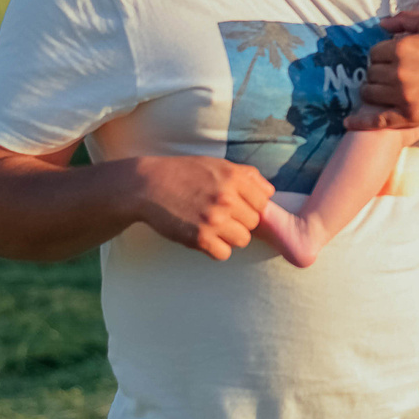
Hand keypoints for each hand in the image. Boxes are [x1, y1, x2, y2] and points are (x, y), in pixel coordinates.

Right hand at [125, 155, 273, 259]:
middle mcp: (226, 198)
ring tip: (212, 226)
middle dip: (240, 221)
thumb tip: (270, 192)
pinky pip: (224, 254)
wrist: (147, 186)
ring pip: (242, 240)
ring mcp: (213, 219)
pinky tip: (203, 237)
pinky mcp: (199, 238)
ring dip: (230, 236)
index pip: (264, 201)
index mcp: (233, 177)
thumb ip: (246, 176)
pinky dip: (215, 249)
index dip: (251, 204)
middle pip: (254, 222)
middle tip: (220, 215)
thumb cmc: (183, 173)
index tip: (236, 204)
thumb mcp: (217, 164)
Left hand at [350, 9, 418, 132]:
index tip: (391, 59)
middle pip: (370, 72)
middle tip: (387, 74)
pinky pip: (376, 119)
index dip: (381, 55)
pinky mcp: (410, 116)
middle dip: (376, 72)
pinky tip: (348, 121)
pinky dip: (360, 120)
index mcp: (403, 48)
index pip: (374, 52)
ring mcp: (404, 96)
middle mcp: (399, 72)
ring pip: (369, 93)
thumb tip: (381, 24)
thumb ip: (406, 19)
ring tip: (378, 90)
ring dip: (370, 90)